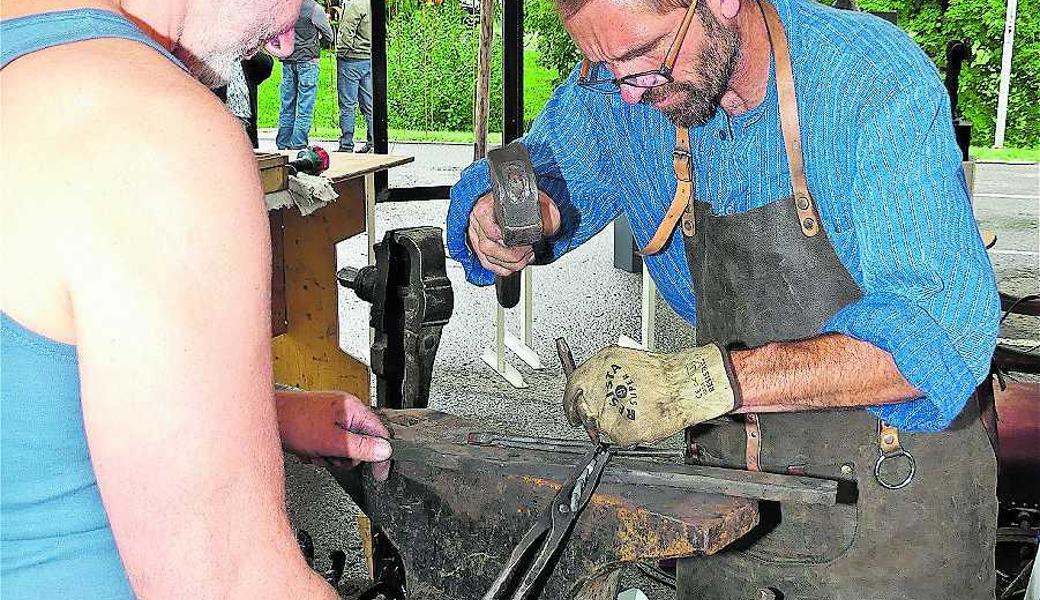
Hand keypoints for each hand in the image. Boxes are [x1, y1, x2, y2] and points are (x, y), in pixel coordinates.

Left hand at [275, 390, 391, 479]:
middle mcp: (346, 409)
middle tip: (331, 455)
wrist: (268, 419)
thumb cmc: (294, 424)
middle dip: (345, 456)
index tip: (380, 473)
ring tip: (316, 451)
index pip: (381, 432)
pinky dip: (321, 451)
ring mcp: (333, 415)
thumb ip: (361, 447)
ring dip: (330, 455)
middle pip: (362, 442)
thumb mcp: (332, 442)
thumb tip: (384, 450)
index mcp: (353, 408)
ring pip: (345, 446)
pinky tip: (309, 449)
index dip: (382, 455)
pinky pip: (331, 444)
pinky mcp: (322, 422)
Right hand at [467, 190, 560, 275]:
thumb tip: (550, 226)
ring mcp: (477, 236)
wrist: (515, 202)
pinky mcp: (479, 247)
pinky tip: (514, 264)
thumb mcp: (536, 201)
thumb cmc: (520, 200)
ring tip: (525, 257)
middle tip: (527, 252)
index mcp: (485, 208)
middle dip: (512, 255)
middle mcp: (478, 222)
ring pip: (488, 258)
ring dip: (510, 263)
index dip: (507, 241)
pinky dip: (503, 268)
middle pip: (488, 247)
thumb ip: (546, 212)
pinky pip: (487, 264)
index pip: (490, 230)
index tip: (524, 244)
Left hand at [562, 345, 740, 447]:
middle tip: (613, 410)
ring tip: (636, 410)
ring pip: (601, 425)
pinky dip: (628, 432)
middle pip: (585, 408)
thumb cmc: (662, 372)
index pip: (573, 385)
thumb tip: (586, 386)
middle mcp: (603, 387)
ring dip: (614, 422)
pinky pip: (618, 437)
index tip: (572, 410)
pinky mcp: (623, 430)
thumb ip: (601, 373)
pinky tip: (641, 419)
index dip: (570, 400)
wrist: (686, 385)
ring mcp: (611, 410)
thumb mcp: (624, 359)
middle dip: (595, 413)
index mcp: (601, 364)